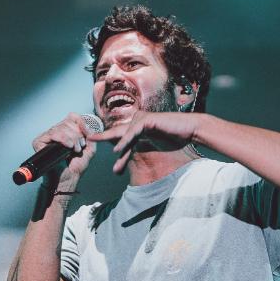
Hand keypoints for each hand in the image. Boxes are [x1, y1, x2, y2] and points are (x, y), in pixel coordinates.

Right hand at [31, 112, 97, 186]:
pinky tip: (68, 147)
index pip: (72, 117)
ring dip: (72, 139)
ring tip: (74, 150)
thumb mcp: (89, 149)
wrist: (67, 180)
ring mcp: (47, 137)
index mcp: (66, 132)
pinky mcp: (39, 142)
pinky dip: (63, 138)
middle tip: (78, 147)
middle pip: (68, 122)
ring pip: (61, 127)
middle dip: (77, 135)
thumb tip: (84, 123)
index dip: (80, 123)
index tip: (85, 134)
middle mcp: (56, 133)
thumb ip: (90, 134)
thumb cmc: (75, 167)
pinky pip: (52, 133)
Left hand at [88, 111, 202, 174]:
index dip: (108, 141)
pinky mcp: (147, 120)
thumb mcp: (155, 146)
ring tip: (111, 162)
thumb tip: (132, 156)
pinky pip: (133, 133)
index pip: (121, 136)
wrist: (190, 130)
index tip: (95, 144)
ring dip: (119, 149)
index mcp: (139, 128)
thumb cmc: (176, 138)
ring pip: (126, 136)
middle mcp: (138, 121)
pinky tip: (118, 150)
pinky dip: (125, 142)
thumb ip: (142, 149)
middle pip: (118, 133)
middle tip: (89, 140)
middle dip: (103, 137)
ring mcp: (142, 119)